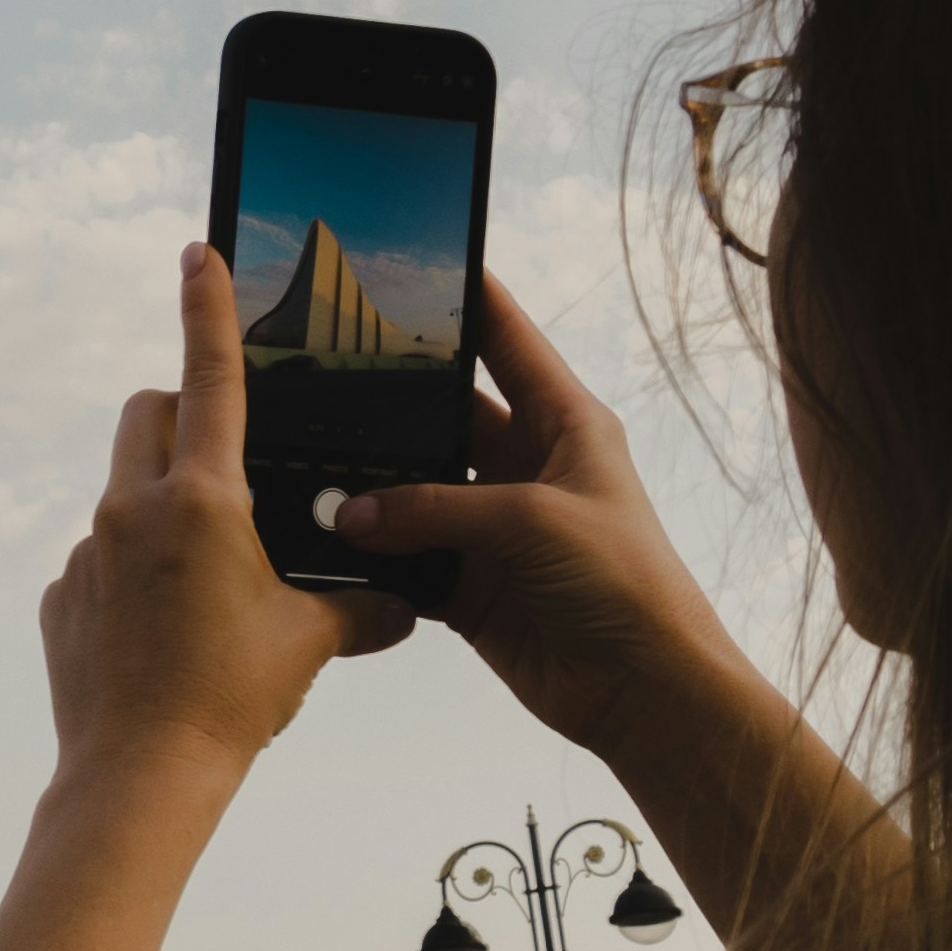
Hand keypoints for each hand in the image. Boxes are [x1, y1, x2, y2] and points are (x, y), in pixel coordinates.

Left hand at [40, 245, 404, 786]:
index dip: (207, 308)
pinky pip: (99, 557)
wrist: (140, 776)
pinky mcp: (61, 595)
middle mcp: (131, 507)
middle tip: (228, 459)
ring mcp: (87, 550)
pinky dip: (134, 570)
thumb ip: (363, 609)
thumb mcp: (310, 645)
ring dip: (162, 503)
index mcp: (201, 499)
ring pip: (123, 490)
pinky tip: (165, 630)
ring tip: (207, 573)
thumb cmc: (231, 701)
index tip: (197, 252)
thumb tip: (410, 604)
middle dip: (183, 414)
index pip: (208, 377)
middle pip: (147, 414)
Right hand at [335, 275, 763, 765]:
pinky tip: (326, 540)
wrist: (644, 688)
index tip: (411, 262)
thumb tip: (350, 512)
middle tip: (322, 367)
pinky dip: (371, 554)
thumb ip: (433, 509)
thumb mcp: (529, 521)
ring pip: (414, 489)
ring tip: (307, 458)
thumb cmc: (622, 583)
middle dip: (390, 400)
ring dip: (371, 488)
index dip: (464, 299)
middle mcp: (525, 466)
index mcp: (562, 423)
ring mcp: (494, 526)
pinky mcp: (471, 583)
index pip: (506, 340)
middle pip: (444, 414)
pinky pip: (406, 556)